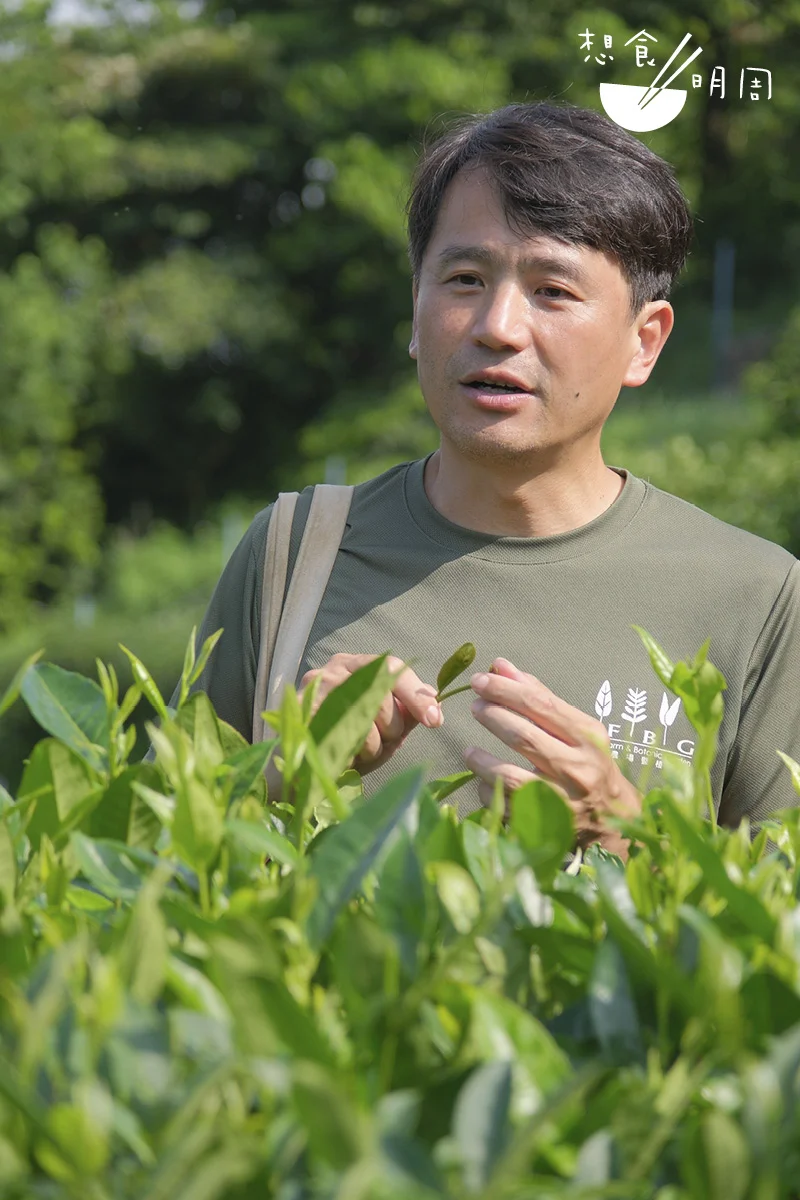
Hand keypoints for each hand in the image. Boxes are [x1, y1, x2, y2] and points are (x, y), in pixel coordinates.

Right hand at [298, 652, 443, 774]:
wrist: (299, 766)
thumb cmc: (347, 743)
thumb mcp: (383, 727)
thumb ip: (407, 715)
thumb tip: (434, 708)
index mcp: (358, 665)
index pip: (393, 668)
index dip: (416, 695)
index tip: (434, 721)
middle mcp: (335, 667)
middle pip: (382, 695)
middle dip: (392, 730)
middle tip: (381, 745)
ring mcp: (316, 687)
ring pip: (364, 718)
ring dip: (371, 747)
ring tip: (358, 752)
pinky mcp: (303, 712)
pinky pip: (344, 736)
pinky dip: (352, 755)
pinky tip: (346, 758)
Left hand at [463, 657, 641, 855]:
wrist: (615, 821)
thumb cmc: (591, 765)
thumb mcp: (578, 730)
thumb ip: (541, 698)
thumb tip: (501, 667)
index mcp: (588, 738)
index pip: (542, 705)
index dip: (507, 690)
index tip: (482, 679)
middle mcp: (577, 768)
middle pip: (524, 736)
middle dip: (493, 715)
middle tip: (475, 705)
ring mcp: (561, 801)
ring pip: (509, 776)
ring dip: (482, 760)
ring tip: (468, 750)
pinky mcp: (544, 826)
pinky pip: (504, 804)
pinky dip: (488, 790)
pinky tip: (484, 781)